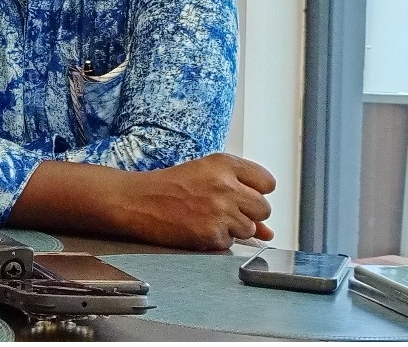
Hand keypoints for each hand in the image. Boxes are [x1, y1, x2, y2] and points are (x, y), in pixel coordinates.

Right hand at [119, 153, 275, 250]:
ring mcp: (220, 210)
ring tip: (207, 218)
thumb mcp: (206, 177)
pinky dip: (216, 240)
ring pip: (250, 229)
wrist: (138, 201)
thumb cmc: (169, 187)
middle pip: (264, 208)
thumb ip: (242, 196)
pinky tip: (198, 227)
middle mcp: (226, 185)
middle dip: (248, 213)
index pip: (268, 182)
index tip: (242, 195)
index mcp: (225, 164)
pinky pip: (230, 243)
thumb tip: (268, 230)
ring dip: (232, 229)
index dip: (256, 192)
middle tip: (223, 210)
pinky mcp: (211, 233)